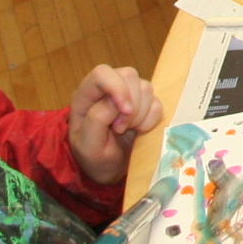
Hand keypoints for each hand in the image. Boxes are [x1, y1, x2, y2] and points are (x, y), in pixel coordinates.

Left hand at [68, 64, 162, 185]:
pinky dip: (151, 119)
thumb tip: (117, 102)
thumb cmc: (93, 157)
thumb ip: (97, 118)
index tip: (125, 111)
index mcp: (86, 95)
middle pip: (128, 75)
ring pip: (145, 87)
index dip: (118, 88)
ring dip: (140, 113)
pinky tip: (139, 131)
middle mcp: (107, 89)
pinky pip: (157, 102)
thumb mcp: (87, 144)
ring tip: (128, 130)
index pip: (102, 74)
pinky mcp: (144, 104)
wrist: (109, 170)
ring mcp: (127, 94)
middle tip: (120, 128)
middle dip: (131, 105)